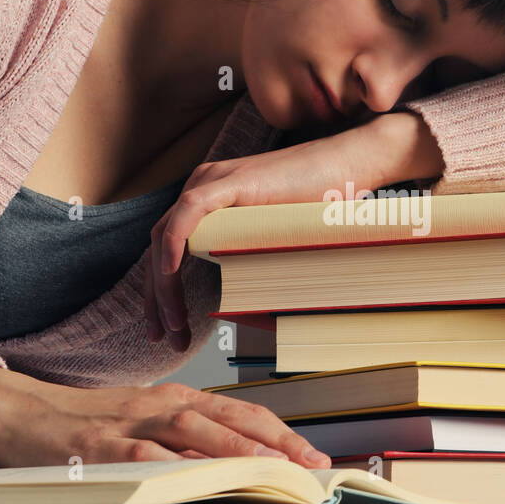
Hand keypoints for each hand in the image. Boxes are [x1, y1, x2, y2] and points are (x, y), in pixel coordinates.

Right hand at [0, 363, 332, 467]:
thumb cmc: (82, 420)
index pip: (238, 412)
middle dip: (276, 442)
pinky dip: (180, 467)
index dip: (280, 433)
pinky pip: (148, 457)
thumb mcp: (139, 418)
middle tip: (311, 466)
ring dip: (238, 450)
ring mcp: (131, 425)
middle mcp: (159, 405)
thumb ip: (181, 438)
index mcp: (172, 398)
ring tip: (275, 468)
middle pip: (229, 419)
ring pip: (195, 432)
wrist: (17, 410)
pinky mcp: (101, 446)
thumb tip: (230, 465)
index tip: (312, 455)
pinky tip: (205, 481)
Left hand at [145, 109, 442, 349]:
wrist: (347, 165)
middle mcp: (201, 188)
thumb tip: (237, 310)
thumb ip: (247, 263)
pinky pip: (186, 214)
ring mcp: (212, 181)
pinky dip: (173, 246)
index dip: (161, 294)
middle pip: (158, 248)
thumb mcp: (271, 240)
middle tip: (164, 338)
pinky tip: (170, 276)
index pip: (167, 250)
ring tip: (174, 325)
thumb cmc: (320, 203)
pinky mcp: (228, 181)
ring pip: (165, 236)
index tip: (167, 331)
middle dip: (157, 300)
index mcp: (207, 202)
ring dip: (163, 286)